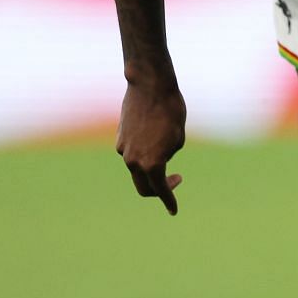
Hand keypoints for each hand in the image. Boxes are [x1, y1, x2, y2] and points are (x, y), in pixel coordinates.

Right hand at [116, 79, 185, 214]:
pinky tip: (152, 139)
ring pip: (137, 169)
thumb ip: (167, 155)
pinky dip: (142, 153)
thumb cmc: (171, 110)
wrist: (150, 86)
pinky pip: (132, 153)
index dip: (169, 202)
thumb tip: (158, 160)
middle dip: (158, 190)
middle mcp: (133, 161)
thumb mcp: (178, 138)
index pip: (161, 190)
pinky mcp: (119, 138)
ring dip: (151, 168)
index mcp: (152, 164)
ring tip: (166, 149)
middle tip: (175, 179)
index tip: (173, 211)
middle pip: (144, 188)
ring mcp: (123, 150)